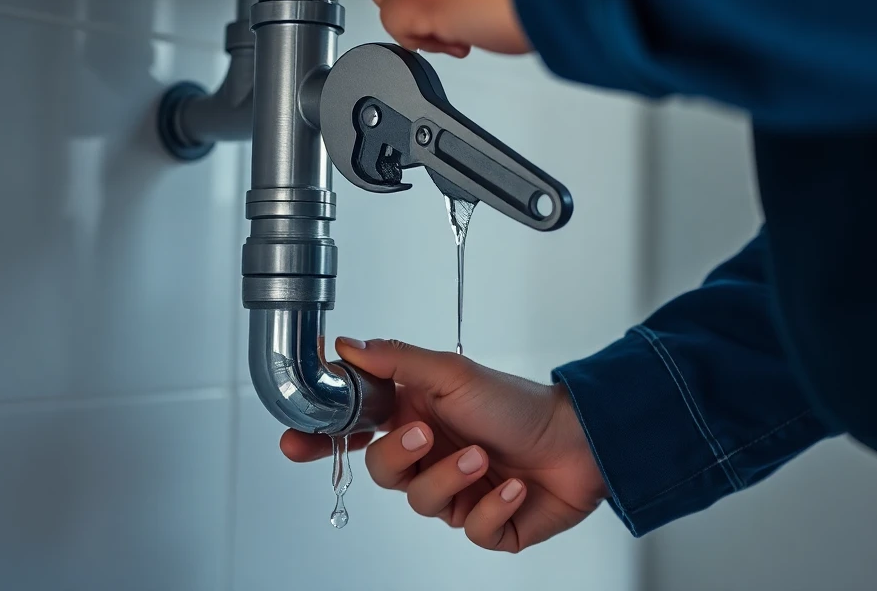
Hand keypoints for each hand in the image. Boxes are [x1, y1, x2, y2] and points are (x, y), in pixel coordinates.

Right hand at [280, 338, 607, 551]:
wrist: (582, 439)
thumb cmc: (520, 402)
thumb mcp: (454, 373)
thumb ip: (396, 361)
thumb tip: (348, 345)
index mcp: (417, 414)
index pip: (355, 429)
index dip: (322, 437)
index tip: (294, 440)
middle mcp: (432, 454)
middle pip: (380, 470)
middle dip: (399, 456)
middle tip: (425, 435)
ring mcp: (458, 492)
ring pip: (422, 502)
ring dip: (453, 477)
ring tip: (484, 456)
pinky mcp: (487, 523)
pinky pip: (471, 531)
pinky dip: (493, 506)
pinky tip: (512, 485)